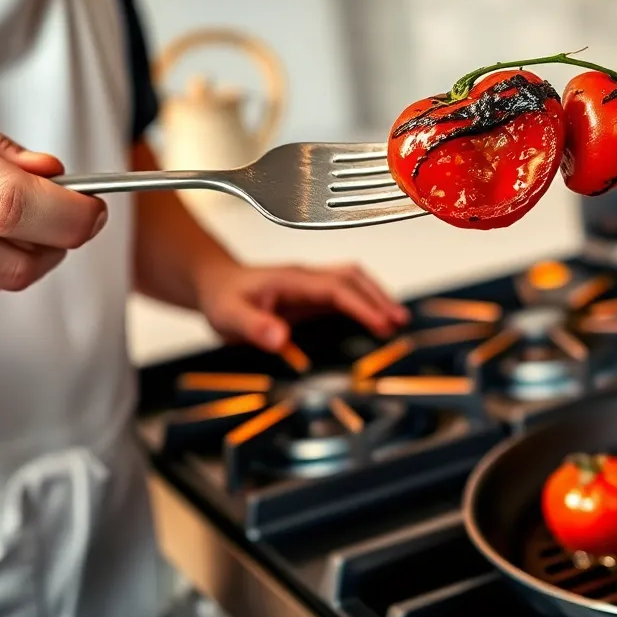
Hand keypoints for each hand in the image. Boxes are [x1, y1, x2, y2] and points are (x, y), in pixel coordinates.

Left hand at [194, 261, 410, 350]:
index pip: (336, 288)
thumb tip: (280, 338)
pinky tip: (377, 318)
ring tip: (397, 320)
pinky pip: (347, 292)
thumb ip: (254, 327)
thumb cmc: (223, 298)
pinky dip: (367, 302)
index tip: (380, 322)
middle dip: (379, 297)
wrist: (217, 286)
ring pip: (354, 280)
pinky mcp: (313, 294)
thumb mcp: (229, 316)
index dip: (361, 304)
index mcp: (292, 280)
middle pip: (352, 278)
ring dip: (377, 296)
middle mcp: (306, 278)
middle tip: (399, 321)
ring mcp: (312, 284)